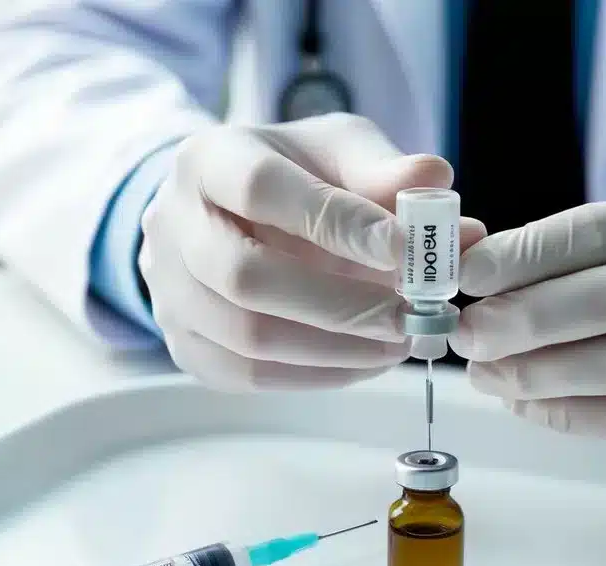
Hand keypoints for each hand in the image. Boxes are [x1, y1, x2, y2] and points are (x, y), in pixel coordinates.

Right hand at [140, 113, 485, 389]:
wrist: (228, 214)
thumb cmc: (294, 177)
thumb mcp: (336, 151)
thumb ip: (383, 168)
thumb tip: (435, 181)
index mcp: (208, 159)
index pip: (261, 189)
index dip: (336, 223)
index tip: (406, 250)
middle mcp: (173, 225)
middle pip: (245, 277)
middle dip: (339, 305)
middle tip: (410, 316)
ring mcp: (169, 291)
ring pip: (247, 336)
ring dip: (336, 349)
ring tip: (399, 341)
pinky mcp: (185, 343)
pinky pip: (249, 375)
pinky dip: (318, 375)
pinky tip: (366, 360)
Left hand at [449, 195, 605, 464]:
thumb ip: (549, 255)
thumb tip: (466, 267)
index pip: (595, 230)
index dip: (524, 255)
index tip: (467, 277)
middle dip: (524, 320)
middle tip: (468, 336)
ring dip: (536, 374)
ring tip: (485, 373)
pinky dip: (563, 414)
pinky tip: (523, 404)